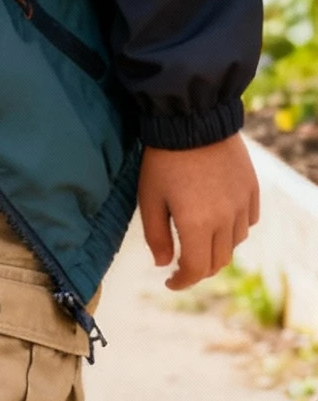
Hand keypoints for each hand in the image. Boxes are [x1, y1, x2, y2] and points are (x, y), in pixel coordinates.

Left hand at [137, 134, 259, 290]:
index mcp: (196, 225)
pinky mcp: (251, 189)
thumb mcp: (149, 198)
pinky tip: (220, 221)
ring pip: (235, 243)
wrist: (193, 119)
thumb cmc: (164, 159)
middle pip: (217, 261)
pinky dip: (235, 229)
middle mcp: (225, 219)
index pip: (195, 269)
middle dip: (199, 270)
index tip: (170, 281)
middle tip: (182, 265)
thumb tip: (163, 263)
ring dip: (217, 249)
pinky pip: (248, 221)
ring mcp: (242, 204)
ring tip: (200, 241)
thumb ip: (156, 235)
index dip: (182, 281)